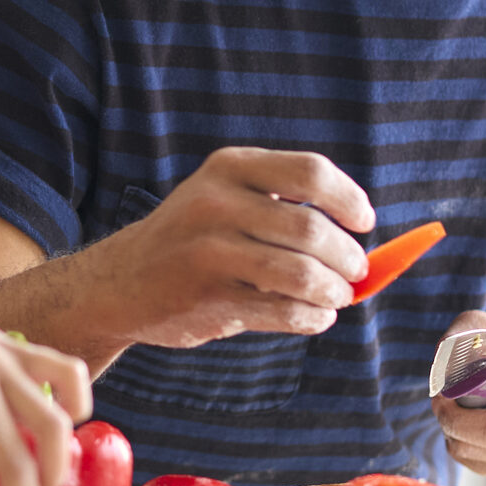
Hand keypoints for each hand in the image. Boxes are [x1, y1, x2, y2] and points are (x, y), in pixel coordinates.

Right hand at [88, 147, 374, 349]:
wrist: (121, 281)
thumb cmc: (192, 239)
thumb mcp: (226, 199)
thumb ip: (285, 209)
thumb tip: (364, 247)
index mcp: (229, 168)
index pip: (310, 173)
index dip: (348, 199)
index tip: (364, 222)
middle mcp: (216, 204)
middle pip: (311, 229)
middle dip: (346, 257)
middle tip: (355, 271)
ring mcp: (209, 252)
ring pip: (301, 274)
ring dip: (333, 291)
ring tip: (337, 297)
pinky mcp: (209, 298)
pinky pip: (283, 311)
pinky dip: (312, 317)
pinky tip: (313, 316)